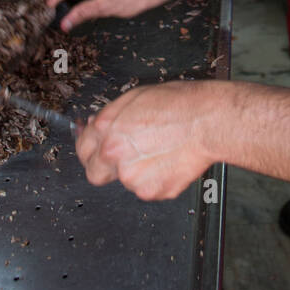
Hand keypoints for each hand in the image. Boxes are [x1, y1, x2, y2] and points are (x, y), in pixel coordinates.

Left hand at [76, 80, 217, 199]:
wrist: (207, 121)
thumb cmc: (178, 104)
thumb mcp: (136, 97)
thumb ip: (111, 116)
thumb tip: (97, 126)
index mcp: (107, 129)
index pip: (82, 148)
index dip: (90, 149)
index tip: (96, 150)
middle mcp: (114, 154)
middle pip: (95, 174)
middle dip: (105, 168)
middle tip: (125, 158)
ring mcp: (132, 176)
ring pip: (126, 180)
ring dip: (136, 171)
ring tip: (159, 151)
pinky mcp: (151, 191)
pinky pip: (146, 188)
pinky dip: (155, 179)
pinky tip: (168, 160)